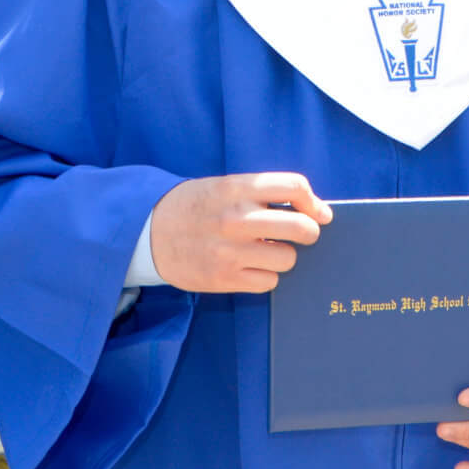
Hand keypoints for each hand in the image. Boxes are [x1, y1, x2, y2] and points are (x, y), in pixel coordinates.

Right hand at [147, 172, 332, 293]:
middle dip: (310, 232)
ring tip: (267, 251)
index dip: (314, 201)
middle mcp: (235, 218)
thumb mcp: (225, 187)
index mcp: (237, 189)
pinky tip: (251, 267)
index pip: (293, 186)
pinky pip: (269, 281)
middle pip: (300, 227)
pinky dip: (266, 276)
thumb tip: (313, 210)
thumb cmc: (196, 207)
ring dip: (284, 256)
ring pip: (288, 258)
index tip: (320, 213)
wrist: (148, 233)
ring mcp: (229, 251)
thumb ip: (263, 193)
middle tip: (304, 234)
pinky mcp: (223, 278)